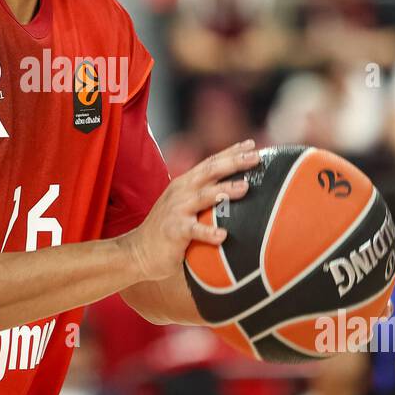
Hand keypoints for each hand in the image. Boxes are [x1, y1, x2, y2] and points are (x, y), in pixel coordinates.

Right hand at [121, 139, 257, 283]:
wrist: (139, 250)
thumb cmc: (168, 227)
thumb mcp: (184, 203)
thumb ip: (203, 194)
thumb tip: (236, 189)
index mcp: (185, 183)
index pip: (210, 162)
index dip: (230, 152)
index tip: (251, 144)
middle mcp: (182, 192)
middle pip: (209, 172)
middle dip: (233, 162)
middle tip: (255, 156)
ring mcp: (177, 210)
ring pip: (203, 197)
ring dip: (224, 191)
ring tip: (244, 187)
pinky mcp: (174, 231)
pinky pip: (193, 231)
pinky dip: (208, 232)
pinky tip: (222, 235)